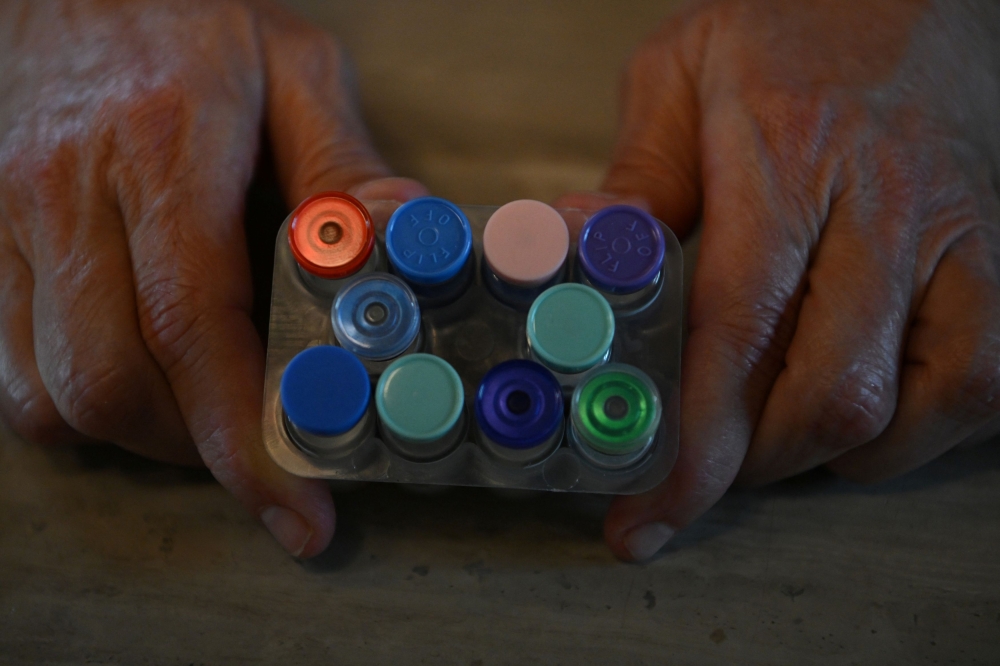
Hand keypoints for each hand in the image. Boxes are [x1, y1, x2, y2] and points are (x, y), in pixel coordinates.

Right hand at [0, 0, 425, 556]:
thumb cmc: (187, 17)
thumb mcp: (291, 68)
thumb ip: (347, 167)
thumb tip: (409, 247)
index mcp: (161, 148)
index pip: (193, 325)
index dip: (244, 438)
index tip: (297, 510)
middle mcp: (68, 195)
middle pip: (113, 383)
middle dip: (199, 452)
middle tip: (268, 463)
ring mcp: (11, 223)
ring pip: (55, 395)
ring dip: (145, 440)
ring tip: (212, 430)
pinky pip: (11, 371)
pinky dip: (83, 411)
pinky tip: (145, 388)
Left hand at [560, 0, 999, 559]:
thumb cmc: (793, 23)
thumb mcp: (683, 73)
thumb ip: (635, 176)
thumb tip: (570, 250)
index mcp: (789, 161)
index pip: (738, 331)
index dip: (694, 446)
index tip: (649, 516)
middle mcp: (888, 208)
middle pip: (833, 394)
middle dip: (757, 467)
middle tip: (701, 475)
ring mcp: (965, 237)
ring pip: (924, 406)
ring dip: (836, 455)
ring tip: (776, 442)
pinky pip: (986, 382)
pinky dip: (922, 429)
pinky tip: (865, 412)